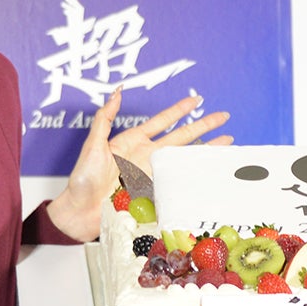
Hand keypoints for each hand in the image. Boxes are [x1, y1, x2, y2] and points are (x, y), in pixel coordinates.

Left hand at [48, 89, 233, 240]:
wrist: (79, 213)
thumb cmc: (81, 181)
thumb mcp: (92, 145)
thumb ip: (105, 119)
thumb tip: (117, 92)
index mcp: (132, 142)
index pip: (162, 121)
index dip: (180, 110)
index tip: (197, 100)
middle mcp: (145, 156)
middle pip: (182, 138)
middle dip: (203, 127)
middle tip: (224, 117)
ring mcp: (151, 175)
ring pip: (184, 159)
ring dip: (206, 151)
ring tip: (227, 144)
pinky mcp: (153, 193)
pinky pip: (177, 183)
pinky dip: (194, 179)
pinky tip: (208, 174)